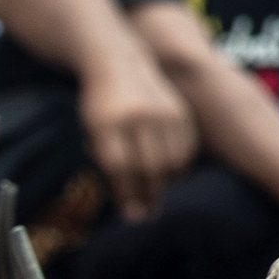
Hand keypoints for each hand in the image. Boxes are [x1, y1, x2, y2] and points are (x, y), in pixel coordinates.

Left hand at [76, 54, 195, 219]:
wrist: (119, 62)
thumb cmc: (100, 106)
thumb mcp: (92, 132)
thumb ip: (107, 163)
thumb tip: (129, 203)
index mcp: (107, 123)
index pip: (120, 168)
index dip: (126, 195)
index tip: (130, 215)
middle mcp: (136, 116)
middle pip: (148, 167)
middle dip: (148, 196)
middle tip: (147, 213)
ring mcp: (161, 111)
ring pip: (171, 161)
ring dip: (166, 185)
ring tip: (158, 197)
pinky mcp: (179, 110)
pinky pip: (186, 148)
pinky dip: (181, 167)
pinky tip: (172, 176)